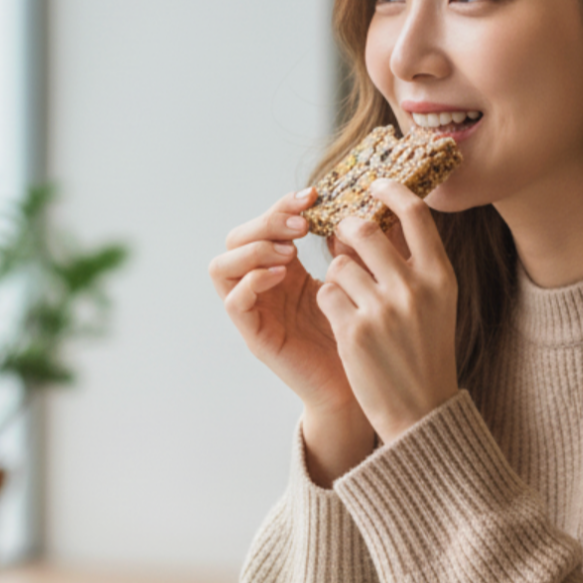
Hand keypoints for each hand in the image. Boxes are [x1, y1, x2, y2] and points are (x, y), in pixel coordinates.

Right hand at [209, 188, 364, 421]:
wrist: (360, 386)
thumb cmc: (359, 334)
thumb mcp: (357, 281)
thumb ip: (351, 249)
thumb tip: (359, 207)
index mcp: (284, 269)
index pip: (264, 226)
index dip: (283, 206)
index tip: (313, 196)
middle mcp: (262, 286)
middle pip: (236, 239)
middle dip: (266, 222)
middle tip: (302, 224)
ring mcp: (255, 311)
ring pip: (221, 267)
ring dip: (253, 249)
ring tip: (290, 250)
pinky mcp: (255, 336)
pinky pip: (234, 302)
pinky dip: (251, 281)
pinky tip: (282, 274)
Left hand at [316, 180, 459, 442]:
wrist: (421, 411)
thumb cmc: (426, 352)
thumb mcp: (436, 303)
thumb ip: (414, 263)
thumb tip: (379, 218)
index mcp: (440, 276)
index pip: (415, 214)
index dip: (392, 191)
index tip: (375, 185)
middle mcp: (414, 288)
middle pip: (365, 230)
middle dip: (346, 229)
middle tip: (342, 235)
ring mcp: (382, 310)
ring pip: (339, 264)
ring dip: (337, 275)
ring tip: (350, 297)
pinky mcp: (353, 333)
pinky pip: (327, 295)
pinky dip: (330, 304)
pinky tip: (344, 322)